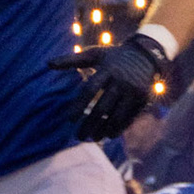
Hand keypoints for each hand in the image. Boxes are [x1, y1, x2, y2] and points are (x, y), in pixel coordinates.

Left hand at [48, 32, 169, 140]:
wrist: (146, 54)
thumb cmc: (114, 56)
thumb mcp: (94, 54)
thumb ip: (72, 60)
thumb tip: (48, 64)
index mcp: (107, 69)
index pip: (90, 89)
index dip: (79, 105)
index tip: (69, 120)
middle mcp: (121, 81)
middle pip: (102, 107)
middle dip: (89, 124)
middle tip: (78, 136)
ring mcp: (133, 91)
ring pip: (116, 116)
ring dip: (103, 130)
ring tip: (93, 138)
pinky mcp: (143, 99)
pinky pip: (129, 118)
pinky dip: (119, 128)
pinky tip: (109, 135)